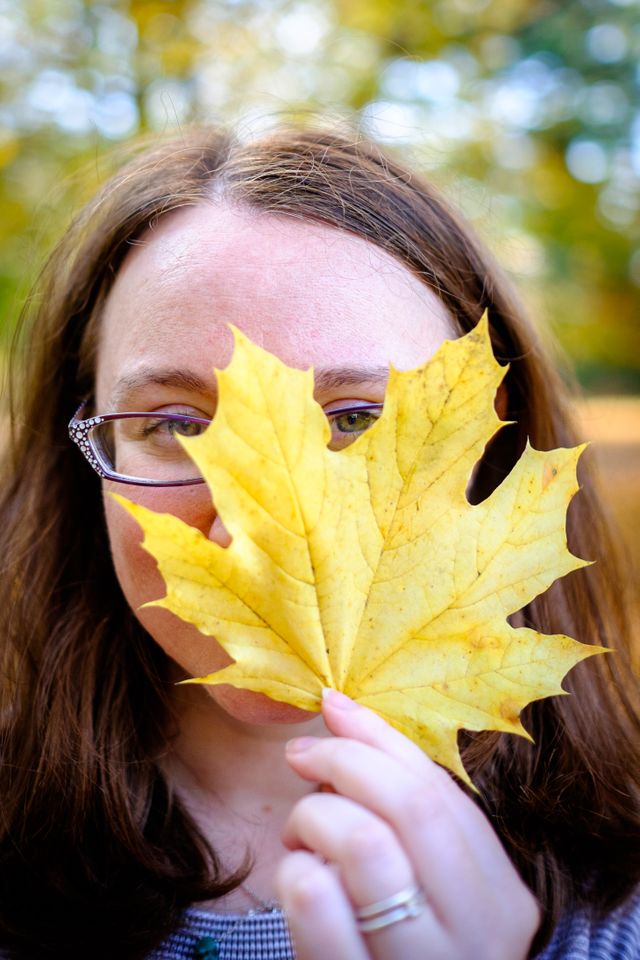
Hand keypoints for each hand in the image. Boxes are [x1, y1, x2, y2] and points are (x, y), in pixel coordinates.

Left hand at [276, 690, 539, 959]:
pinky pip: (314, 902)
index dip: (374, 739)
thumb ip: (396, 789)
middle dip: (341, 766)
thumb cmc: (407, 938)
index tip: (327, 716)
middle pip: (404, 809)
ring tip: (303, 833)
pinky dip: (293, 872)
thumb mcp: (424, 872)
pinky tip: (298, 882)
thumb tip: (336, 704)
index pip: (438, 790)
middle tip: (303, 762)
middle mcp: (476, 938)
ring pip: (362, 845)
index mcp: (500, 897)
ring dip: (313, 819)